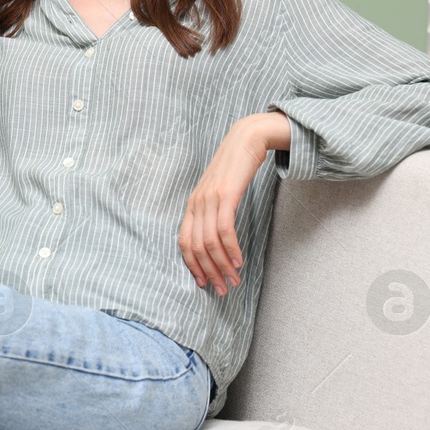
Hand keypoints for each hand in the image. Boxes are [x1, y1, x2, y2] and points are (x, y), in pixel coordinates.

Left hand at [179, 116, 271, 297]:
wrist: (246, 139)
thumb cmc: (235, 168)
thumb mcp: (220, 192)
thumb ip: (216, 212)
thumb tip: (218, 237)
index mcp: (192, 205)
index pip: (184, 243)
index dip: (192, 266)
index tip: (204, 284)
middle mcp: (196, 204)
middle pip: (195, 247)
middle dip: (209, 272)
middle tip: (222, 290)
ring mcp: (208, 199)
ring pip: (209, 242)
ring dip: (222, 265)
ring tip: (234, 280)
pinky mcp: (225, 195)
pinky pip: (224, 230)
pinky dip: (231, 249)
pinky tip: (239, 261)